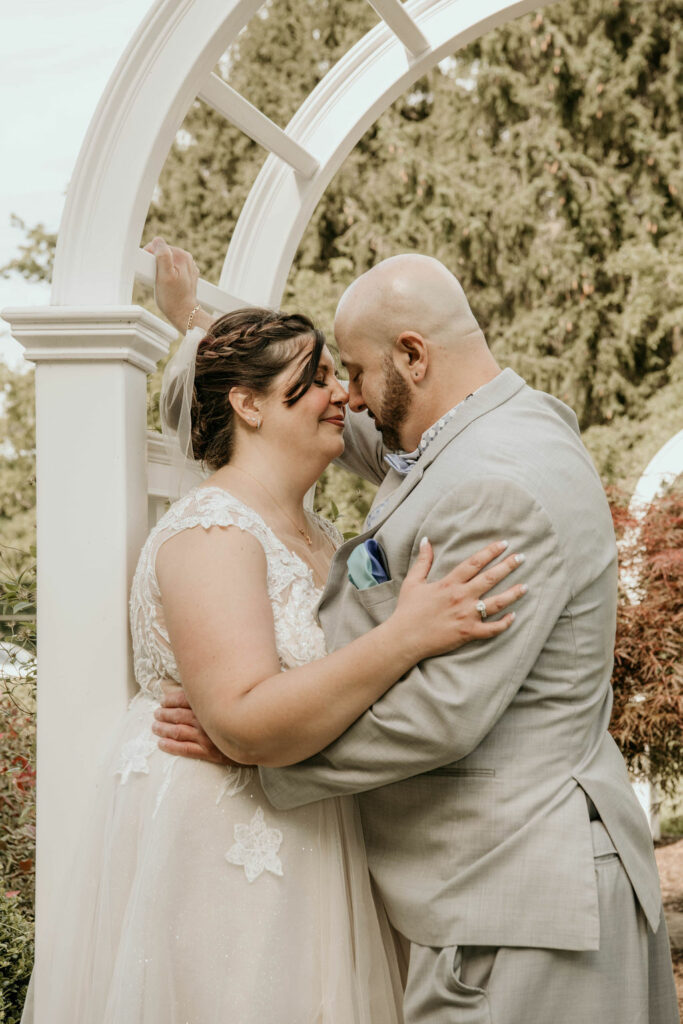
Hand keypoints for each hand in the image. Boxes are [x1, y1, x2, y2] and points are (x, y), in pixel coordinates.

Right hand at [143, 236, 208, 333]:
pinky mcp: (186, 275)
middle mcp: (187, 258)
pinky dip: (166, 275)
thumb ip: (162, 256)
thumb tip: (158, 241)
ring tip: (161, 283)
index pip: (158, 245)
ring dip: (159, 270)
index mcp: (182, 255)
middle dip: (154, 264)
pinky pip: (171, 269)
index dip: (149, 256)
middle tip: (155, 279)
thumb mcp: (164, 276)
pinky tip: (167, 285)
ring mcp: (188, 267)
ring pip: (165, 261)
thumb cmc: (173, 299)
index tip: (149, 270)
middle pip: (162, 253)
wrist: (184, 314)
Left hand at [152, 688, 238, 764]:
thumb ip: (212, 692)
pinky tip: (161, 744)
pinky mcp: (210, 752)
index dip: (170, 700)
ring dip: (164, 729)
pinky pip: (185, 749)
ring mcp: (207, 737)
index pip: (184, 699)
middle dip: (164, 714)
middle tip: (156, 714)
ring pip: (178, 732)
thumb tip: (192, 684)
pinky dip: (171, 746)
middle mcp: (207, 720)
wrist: (259, 737)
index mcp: (211, 705)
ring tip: (155, 727)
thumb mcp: (230, 698)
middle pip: (178, 716)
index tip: (163, 701)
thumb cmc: (245, 713)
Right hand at [393, 539, 526, 658]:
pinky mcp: (468, 633)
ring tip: (525, 587)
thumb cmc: (407, 610)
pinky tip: (513, 616)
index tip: (503, 544)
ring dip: (513, 594)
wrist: (404, 638)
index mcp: (449, 583)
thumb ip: (423, 561)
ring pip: (496, 603)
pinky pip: (491, 629)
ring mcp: (466, 615)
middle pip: (490, 578)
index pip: (474, 563)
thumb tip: (427, 541)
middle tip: (522, 557)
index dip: (490, 552)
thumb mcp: (413, 582)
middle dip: (508, 566)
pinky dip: (504, 623)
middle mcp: (461, 597)